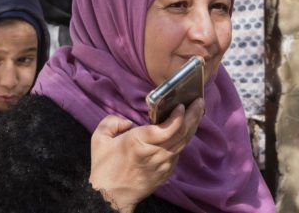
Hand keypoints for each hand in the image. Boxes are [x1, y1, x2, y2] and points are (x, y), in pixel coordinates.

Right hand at [88, 98, 204, 212]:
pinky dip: (184, 139)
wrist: (111, 196)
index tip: (182, 104)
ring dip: (192, 126)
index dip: (178, 117)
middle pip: (181, 134)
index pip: (166, 129)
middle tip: (199, 101)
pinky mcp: (166, 172)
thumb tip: (127, 122)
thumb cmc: (104, 167)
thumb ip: (112, 122)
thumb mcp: (99, 139)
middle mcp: (155, 153)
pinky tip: (186, 130)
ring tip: (197, 112)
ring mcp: (163, 164)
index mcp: (138, 143)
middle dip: (193, 116)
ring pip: (183, 143)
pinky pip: (178, 152)